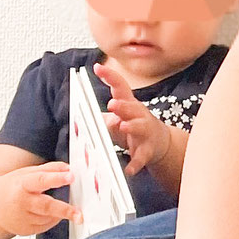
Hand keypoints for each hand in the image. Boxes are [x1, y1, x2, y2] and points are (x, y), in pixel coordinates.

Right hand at [0, 163, 76, 236]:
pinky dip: (51, 220)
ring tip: (61, 207)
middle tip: (79, 214)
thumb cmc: (11, 187)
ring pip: (48, 217)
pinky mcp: (24, 230)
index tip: (70, 177)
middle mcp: (21, 203)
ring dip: (59, 212)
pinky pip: (45, 226)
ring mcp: (21, 219)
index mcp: (22, 184)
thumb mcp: (27, 173)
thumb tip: (68, 169)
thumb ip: (49, 170)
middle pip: (45, 206)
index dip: (56, 178)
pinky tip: (46, 213)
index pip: (40, 180)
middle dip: (64, 210)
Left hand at [95, 60, 174, 176]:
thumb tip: (78, 110)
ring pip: (140, 127)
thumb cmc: (133, 127)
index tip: (97, 68)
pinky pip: (141, 157)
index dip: (110, 77)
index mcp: (129, 105)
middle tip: (112, 104)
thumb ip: (100, 115)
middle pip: (132, 107)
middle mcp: (139, 115)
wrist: (160, 143)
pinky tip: (128, 170)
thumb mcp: (118, 117)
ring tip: (123, 126)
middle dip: (123, 105)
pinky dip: (135, 163)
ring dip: (132, 127)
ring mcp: (145, 132)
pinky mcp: (148, 150)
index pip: (120, 87)